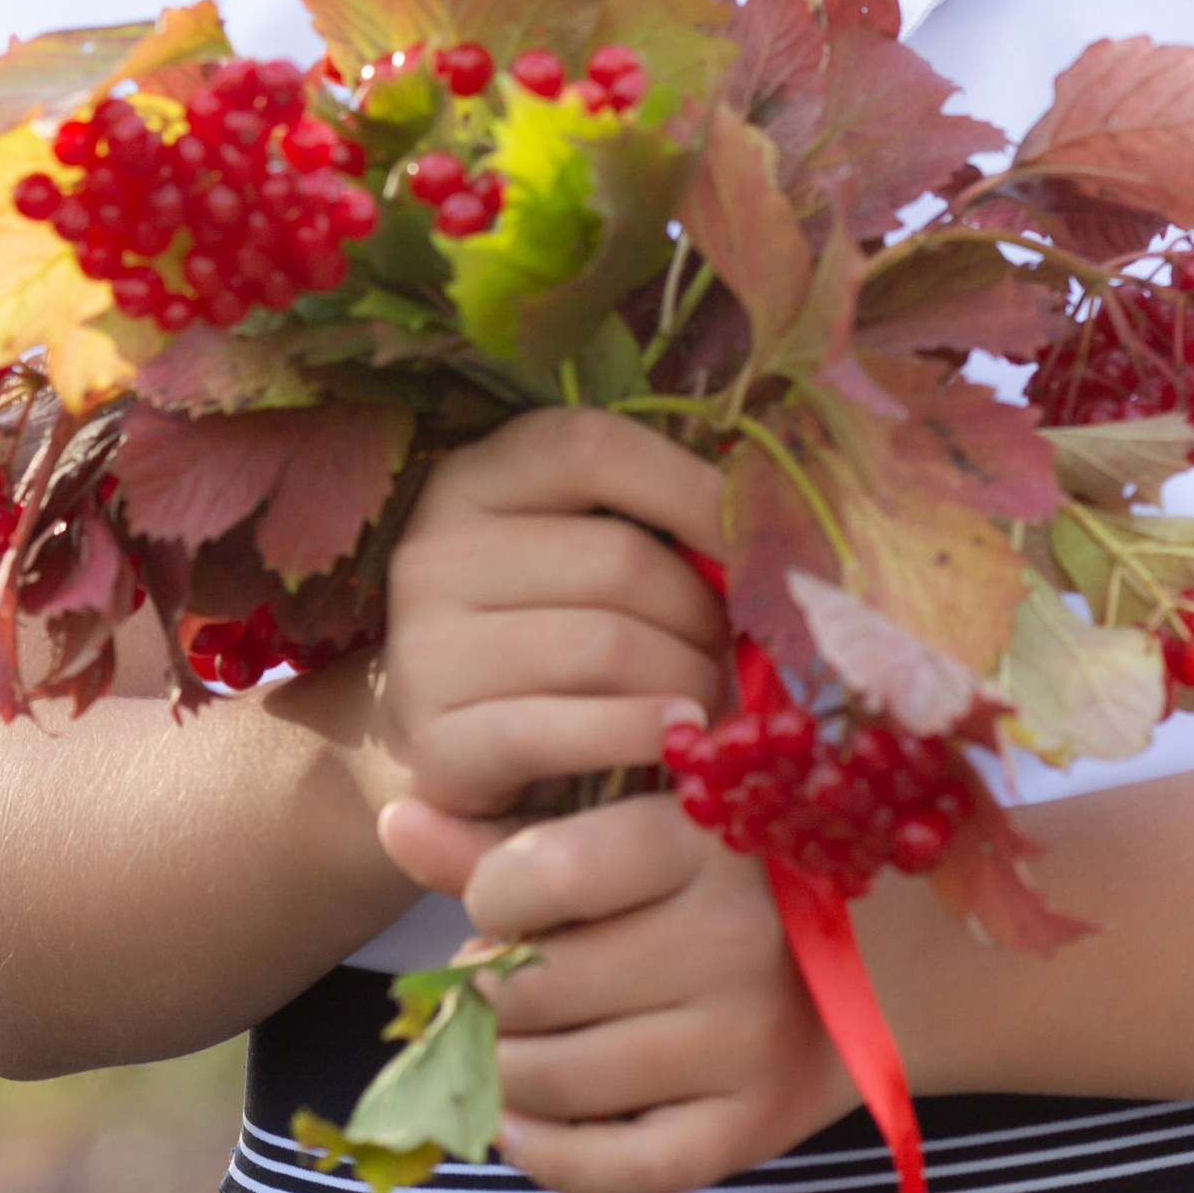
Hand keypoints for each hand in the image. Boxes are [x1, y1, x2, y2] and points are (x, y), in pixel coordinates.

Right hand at [369, 407, 728, 818]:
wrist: (435, 745)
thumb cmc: (537, 628)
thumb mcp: (569, 549)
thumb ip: (645, 521)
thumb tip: (768, 528)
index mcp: (472, 478)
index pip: (592, 447)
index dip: (691, 488)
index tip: (755, 543)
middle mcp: (435, 552)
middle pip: (617, 559)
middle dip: (702, 611)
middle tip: (731, 649)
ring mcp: (426, 649)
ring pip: (603, 647)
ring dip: (685, 679)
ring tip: (709, 698)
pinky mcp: (437, 743)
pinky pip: (559, 731)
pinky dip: (635, 733)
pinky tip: (675, 735)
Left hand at [380, 789, 852, 1192]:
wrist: (879, 960)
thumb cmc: (719, 875)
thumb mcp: (630, 828)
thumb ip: (506, 834)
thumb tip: (395, 823)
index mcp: (701, 836)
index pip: (539, 876)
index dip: (491, 898)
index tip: (503, 905)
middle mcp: (733, 935)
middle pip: (536, 990)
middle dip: (488, 996)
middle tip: (497, 987)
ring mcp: (747, 1038)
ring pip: (561, 1081)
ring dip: (501, 1075)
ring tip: (503, 1048)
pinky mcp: (753, 1126)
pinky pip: (618, 1166)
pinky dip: (547, 1154)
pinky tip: (523, 1125)